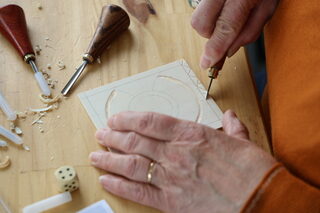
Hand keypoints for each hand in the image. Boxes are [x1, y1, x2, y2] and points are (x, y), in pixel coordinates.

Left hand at [90, 110, 276, 211]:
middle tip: (101, 134)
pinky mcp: (171, 203)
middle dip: (114, 137)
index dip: (128, 119)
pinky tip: (106, 181)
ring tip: (95, 155)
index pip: (150, 122)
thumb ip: (232, 128)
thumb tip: (229, 116)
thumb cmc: (254, 173)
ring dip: (110, 159)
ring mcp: (171, 179)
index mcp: (192, 135)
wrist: (263, 203)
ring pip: (131, 165)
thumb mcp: (244, 143)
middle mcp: (176, 154)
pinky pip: (139, 192)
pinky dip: (120, 186)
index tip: (115, 118)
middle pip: (135, 142)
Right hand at [191, 0, 278, 68]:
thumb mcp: (269, 7)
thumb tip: (229, 51)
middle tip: (224, 32)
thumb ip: (250, 31)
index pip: (225, 28)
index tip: (207, 63)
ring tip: (227, 16)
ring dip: (209, 25)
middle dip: (209, 36)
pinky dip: (211, 14)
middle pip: (200, 23)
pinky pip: (202, 8)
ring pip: (197, 17)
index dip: (215, 48)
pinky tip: (225, 7)